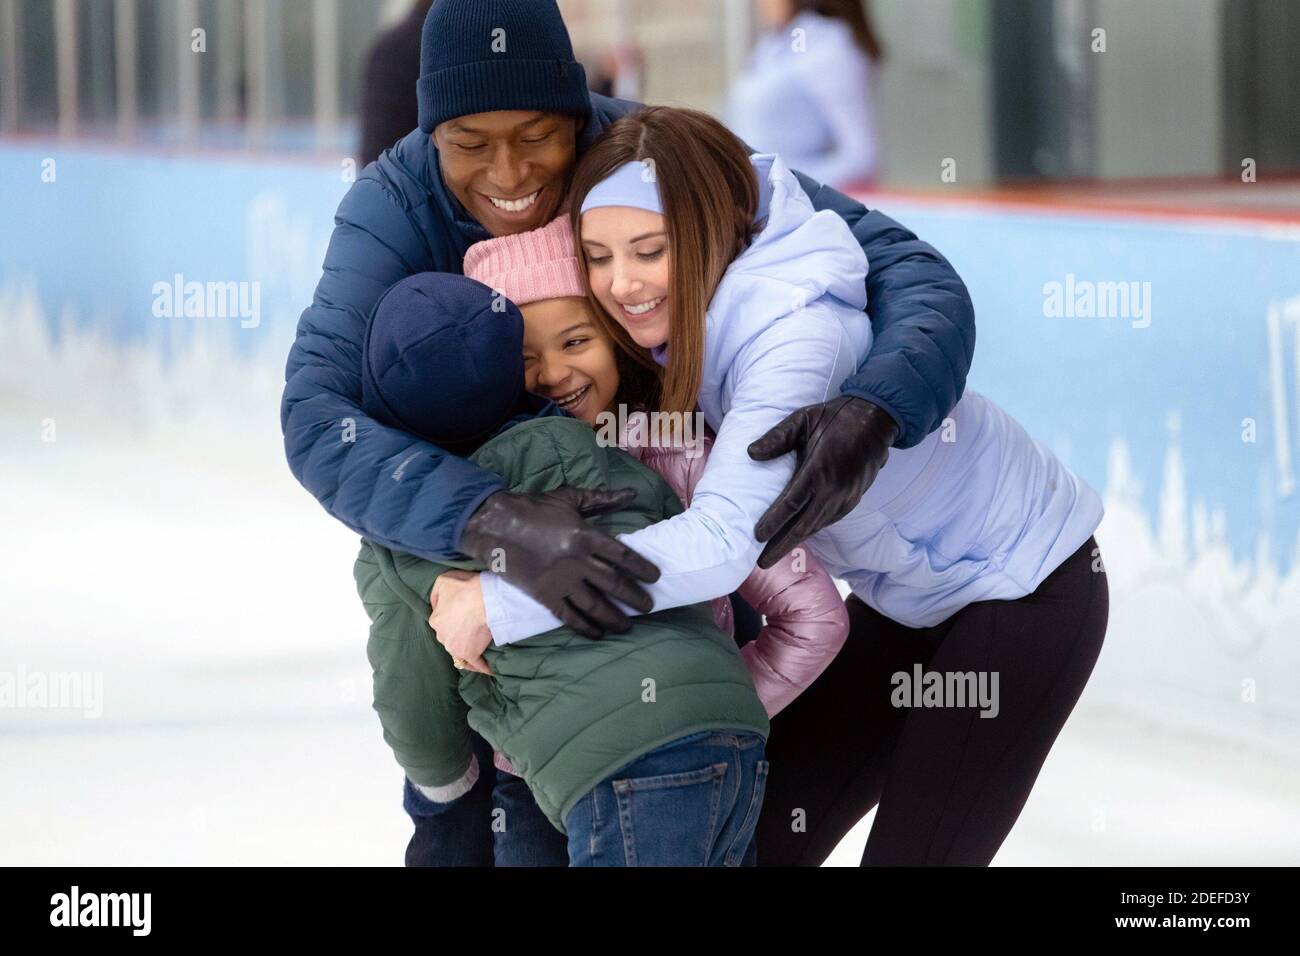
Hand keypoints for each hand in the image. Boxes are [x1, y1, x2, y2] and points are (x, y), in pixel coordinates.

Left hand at [429, 571, 493, 674]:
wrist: (485, 599)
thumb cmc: (465, 588)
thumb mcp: (443, 582)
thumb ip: (435, 594)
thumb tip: (434, 605)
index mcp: (435, 620)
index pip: (440, 622)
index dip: (451, 618)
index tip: (462, 616)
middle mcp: (442, 637)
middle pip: (449, 638)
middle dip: (458, 635)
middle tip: (473, 628)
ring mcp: (456, 648)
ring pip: (460, 653)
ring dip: (468, 652)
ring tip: (479, 650)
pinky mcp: (471, 654)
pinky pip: (477, 664)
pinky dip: (482, 667)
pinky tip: (488, 669)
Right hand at [458, 487, 660, 638]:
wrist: (493, 524)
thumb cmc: (533, 508)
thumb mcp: (569, 497)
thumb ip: (602, 499)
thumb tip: (632, 494)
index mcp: (585, 535)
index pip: (623, 556)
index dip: (642, 568)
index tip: (655, 577)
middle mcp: (576, 561)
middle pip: (614, 584)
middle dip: (635, 597)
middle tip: (649, 606)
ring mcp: (559, 580)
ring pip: (594, 605)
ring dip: (614, 618)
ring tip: (628, 625)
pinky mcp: (543, 595)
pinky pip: (569, 616)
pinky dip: (585, 627)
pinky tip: (598, 633)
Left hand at [748, 396, 897, 568]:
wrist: (876, 420)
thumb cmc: (835, 417)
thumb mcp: (803, 419)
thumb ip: (777, 438)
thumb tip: (751, 453)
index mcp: (819, 470)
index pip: (791, 504)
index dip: (773, 522)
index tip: (757, 536)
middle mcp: (834, 489)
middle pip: (804, 525)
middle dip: (782, 545)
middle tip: (762, 563)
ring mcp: (846, 497)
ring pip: (817, 526)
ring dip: (796, 541)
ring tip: (774, 554)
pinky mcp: (853, 499)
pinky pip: (828, 520)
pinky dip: (812, 530)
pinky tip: (799, 535)